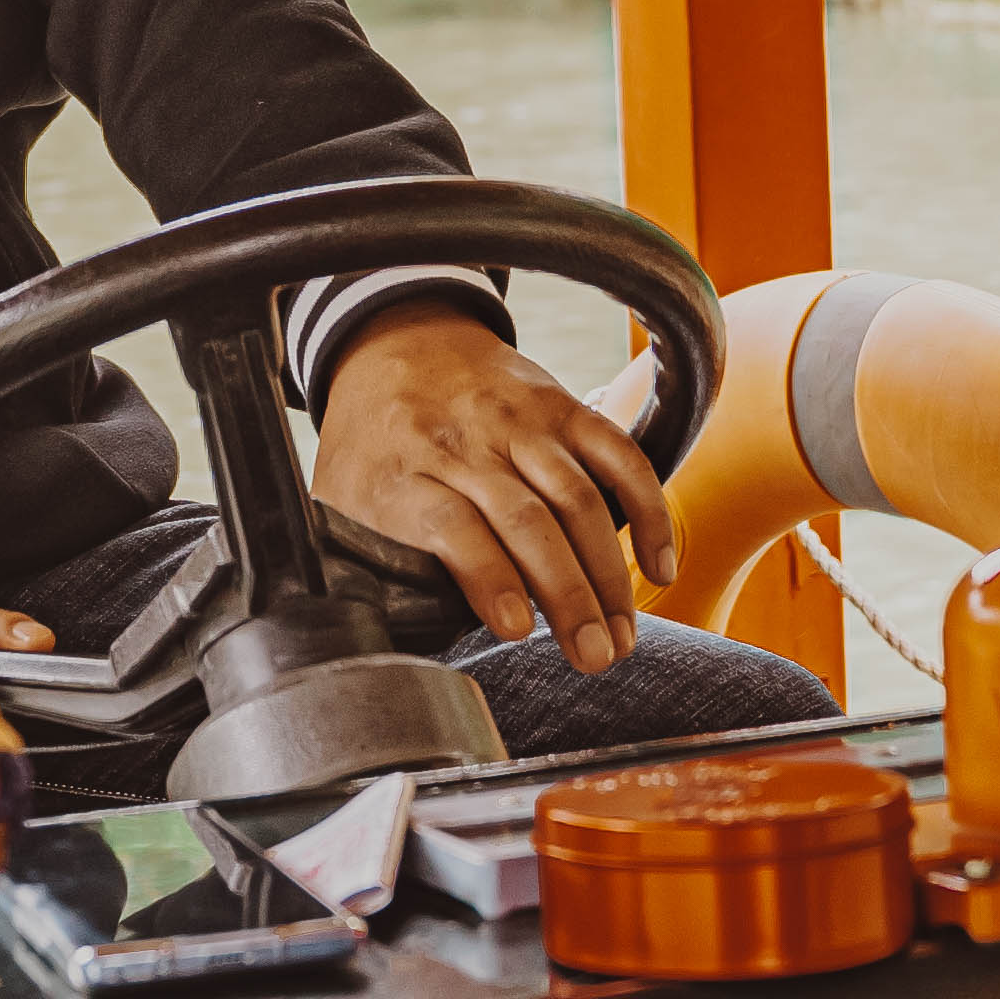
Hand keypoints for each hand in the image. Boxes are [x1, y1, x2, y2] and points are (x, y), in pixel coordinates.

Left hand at [314, 302, 676, 674]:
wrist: (397, 341)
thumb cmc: (373, 443)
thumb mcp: (339, 499)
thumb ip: (363, 558)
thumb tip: (383, 637)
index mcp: (402, 474)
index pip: (450, 526)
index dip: (487, 578)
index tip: (518, 630)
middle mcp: (465, 445)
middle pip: (526, 521)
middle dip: (568, 595)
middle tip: (595, 657)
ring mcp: (519, 422)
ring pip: (577, 499)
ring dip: (608, 573)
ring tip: (621, 637)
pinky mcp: (562, 406)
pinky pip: (617, 455)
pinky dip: (648, 509)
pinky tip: (659, 565)